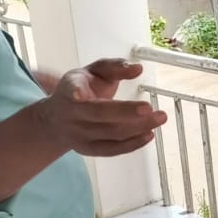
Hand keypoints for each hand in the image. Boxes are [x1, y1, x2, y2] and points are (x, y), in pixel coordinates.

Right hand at [36, 59, 166, 156]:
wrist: (57, 119)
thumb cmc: (80, 90)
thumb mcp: (93, 72)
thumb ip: (115, 67)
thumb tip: (137, 68)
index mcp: (69, 88)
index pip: (72, 89)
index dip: (75, 91)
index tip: (79, 93)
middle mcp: (72, 113)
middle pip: (98, 113)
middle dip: (125, 112)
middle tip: (149, 108)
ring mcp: (79, 134)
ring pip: (110, 133)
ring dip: (138, 127)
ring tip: (159, 118)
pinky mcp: (88, 149)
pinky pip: (112, 149)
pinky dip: (133, 143)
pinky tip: (149, 134)